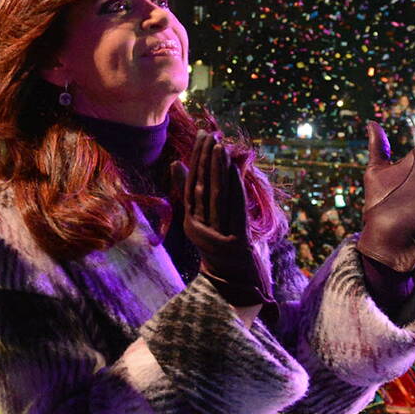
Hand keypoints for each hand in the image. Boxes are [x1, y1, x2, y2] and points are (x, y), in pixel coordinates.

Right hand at [172, 132, 273, 306]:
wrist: (237, 280)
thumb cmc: (222, 244)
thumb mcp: (206, 220)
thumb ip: (194, 193)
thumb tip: (177, 163)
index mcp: (190, 223)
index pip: (191, 185)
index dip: (196, 159)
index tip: (201, 136)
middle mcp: (199, 229)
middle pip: (201, 187)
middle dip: (205, 158)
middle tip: (210, 133)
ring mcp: (216, 236)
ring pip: (215, 196)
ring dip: (217, 168)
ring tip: (219, 145)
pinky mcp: (233, 241)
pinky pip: (233, 208)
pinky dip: (234, 186)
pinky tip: (234, 167)